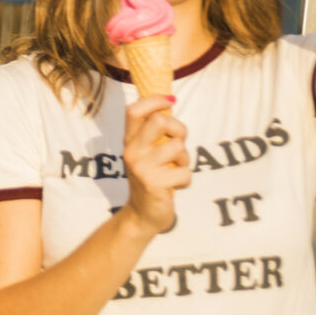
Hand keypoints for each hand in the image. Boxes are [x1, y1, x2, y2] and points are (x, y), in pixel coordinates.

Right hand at [121, 95, 189, 234]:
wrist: (142, 214)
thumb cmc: (151, 178)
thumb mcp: (146, 152)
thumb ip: (154, 131)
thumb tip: (169, 100)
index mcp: (129, 140)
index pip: (134, 110)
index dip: (155, 100)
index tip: (171, 100)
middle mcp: (131, 151)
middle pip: (160, 120)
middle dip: (179, 129)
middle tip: (178, 143)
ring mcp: (141, 167)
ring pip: (178, 147)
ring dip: (185, 160)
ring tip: (175, 170)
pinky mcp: (153, 183)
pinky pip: (185, 172)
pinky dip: (186, 180)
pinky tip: (175, 186)